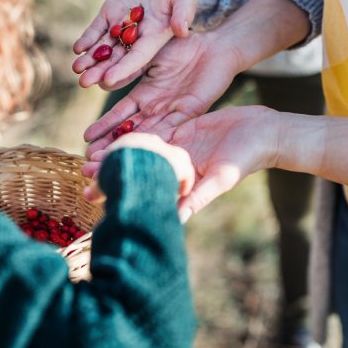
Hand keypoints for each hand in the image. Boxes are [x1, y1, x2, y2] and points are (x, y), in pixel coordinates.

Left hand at [73, 0, 197, 88]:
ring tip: (76, 69)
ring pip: (103, 47)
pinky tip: (77, 49)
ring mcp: (120, 28)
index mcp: (154, 39)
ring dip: (90, 59)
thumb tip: (181, 30)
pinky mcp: (109, 16)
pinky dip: (87, 39)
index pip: (137, 58)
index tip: (109, 80)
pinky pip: (96, 30)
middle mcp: (135, 38)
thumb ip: (184, 13)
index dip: (123, 69)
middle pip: (116, 58)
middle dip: (100, 70)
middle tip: (84, 82)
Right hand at [81, 31, 239, 171]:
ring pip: (149, 133)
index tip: (86, 137)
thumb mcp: (149, 55)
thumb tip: (105, 73)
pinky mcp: (191, 110)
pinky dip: (157, 137)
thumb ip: (130, 66)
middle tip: (92, 159)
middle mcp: (157, 107)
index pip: (121, 114)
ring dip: (131, 146)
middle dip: (112, 144)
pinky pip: (172, 125)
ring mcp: (173, 112)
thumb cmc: (182, 45)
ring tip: (113, 159)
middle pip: (131, 129)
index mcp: (145, 94)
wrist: (214, 45)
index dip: (104, 126)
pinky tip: (143, 147)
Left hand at [87, 106, 279, 221]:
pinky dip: (132, 130)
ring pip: (141, 148)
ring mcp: (177, 147)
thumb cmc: (246, 159)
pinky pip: (153, 128)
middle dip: (113, 171)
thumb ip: (197, 197)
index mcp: (182, 182)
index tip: (94, 192)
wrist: (264, 132)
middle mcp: (176, 167)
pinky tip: (111, 131)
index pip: (145, 187)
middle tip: (83, 173)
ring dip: (117, 151)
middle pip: (139, 168)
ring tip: (90, 154)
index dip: (122, 189)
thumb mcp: (221, 179)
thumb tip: (177, 220)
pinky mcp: (181, 127)